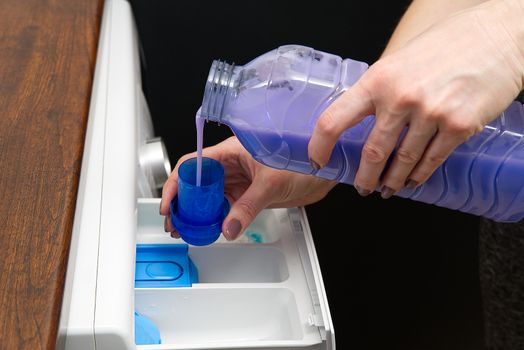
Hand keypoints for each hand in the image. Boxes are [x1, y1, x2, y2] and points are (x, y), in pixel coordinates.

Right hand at [160, 136, 335, 239]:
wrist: (324, 171)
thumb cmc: (303, 160)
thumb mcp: (271, 182)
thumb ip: (248, 206)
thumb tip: (229, 227)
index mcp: (230, 151)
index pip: (193, 164)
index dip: (177, 183)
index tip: (170, 203)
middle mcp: (231, 165)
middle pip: (197, 183)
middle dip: (183, 203)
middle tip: (176, 223)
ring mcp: (238, 181)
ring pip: (209, 197)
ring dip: (197, 214)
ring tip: (187, 230)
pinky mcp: (247, 195)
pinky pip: (225, 207)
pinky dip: (216, 219)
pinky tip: (209, 229)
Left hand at [308, 0, 523, 198]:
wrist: (496, 36)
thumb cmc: (447, 44)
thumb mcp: (399, 61)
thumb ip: (379, 90)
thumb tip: (361, 119)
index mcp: (377, 80)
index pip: (334, 120)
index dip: (320, 146)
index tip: (317, 160)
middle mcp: (400, 98)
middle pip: (372, 152)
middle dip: (364, 177)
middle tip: (362, 187)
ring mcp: (430, 113)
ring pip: (403, 161)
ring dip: (392, 180)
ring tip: (388, 189)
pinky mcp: (459, 125)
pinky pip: (432, 160)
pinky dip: (420, 175)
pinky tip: (414, 179)